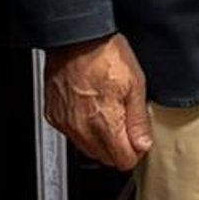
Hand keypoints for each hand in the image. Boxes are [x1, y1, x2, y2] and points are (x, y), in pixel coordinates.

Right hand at [44, 34, 151, 169]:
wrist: (76, 38)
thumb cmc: (105, 55)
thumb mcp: (136, 85)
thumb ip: (139, 120)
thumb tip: (143, 144)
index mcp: (104, 124)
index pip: (123, 161)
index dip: (136, 151)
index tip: (139, 139)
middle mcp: (81, 129)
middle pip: (105, 157)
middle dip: (119, 146)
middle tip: (127, 122)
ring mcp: (65, 123)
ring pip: (88, 148)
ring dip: (101, 138)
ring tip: (109, 111)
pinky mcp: (55, 116)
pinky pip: (72, 133)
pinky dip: (83, 126)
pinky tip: (91, 107)